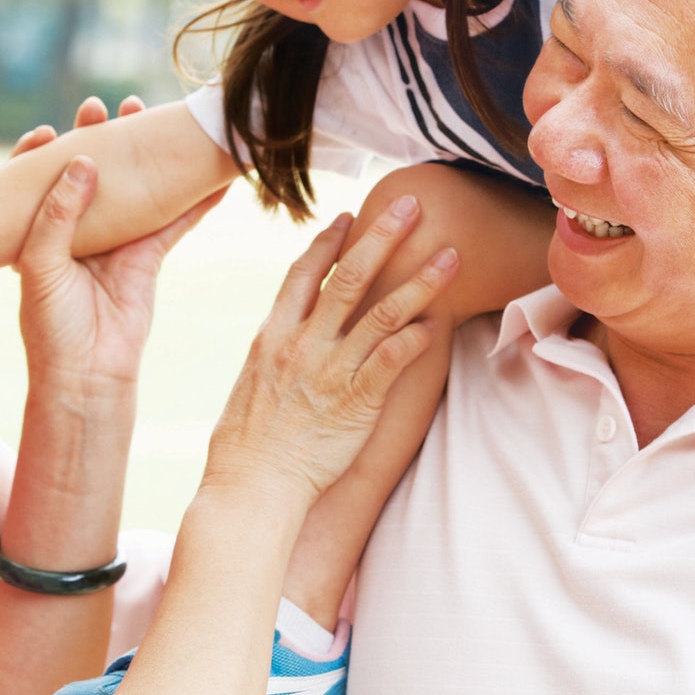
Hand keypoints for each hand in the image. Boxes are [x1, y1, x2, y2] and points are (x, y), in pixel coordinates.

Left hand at [15, 94, 221, 400]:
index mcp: (39, 231)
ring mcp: (116, 241)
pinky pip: (175, 220)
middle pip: (91, 171)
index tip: (47, 132)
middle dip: (99, 137)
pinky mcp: (148, 257)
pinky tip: (213, 176)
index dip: (43, 150)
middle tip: (105, 108)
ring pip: (136, 186)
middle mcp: (78, 231)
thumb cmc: (50, 327)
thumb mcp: (40, 264)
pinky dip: (195, 199)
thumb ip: (60, 212)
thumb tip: (83, 160)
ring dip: (146, 154)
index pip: (39, 178)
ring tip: (157, 117)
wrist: (85, 376)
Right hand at [203, 197, 458, 506]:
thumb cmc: (244, 447)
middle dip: (384, 236)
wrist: (250, 488)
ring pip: (383, 311)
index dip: (328, 241)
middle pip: (350, 276)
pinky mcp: (356, 402)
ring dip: (420, 281)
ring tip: (450, 256)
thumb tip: (284, 339)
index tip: (349, 216)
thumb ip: (273, 354)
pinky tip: (436, 324)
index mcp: (272, 335)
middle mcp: (302, 344)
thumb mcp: (249, 384)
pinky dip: (415, 339)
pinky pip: (392, 360)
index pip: (303, 273)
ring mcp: (330, 371)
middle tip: (412, 205)